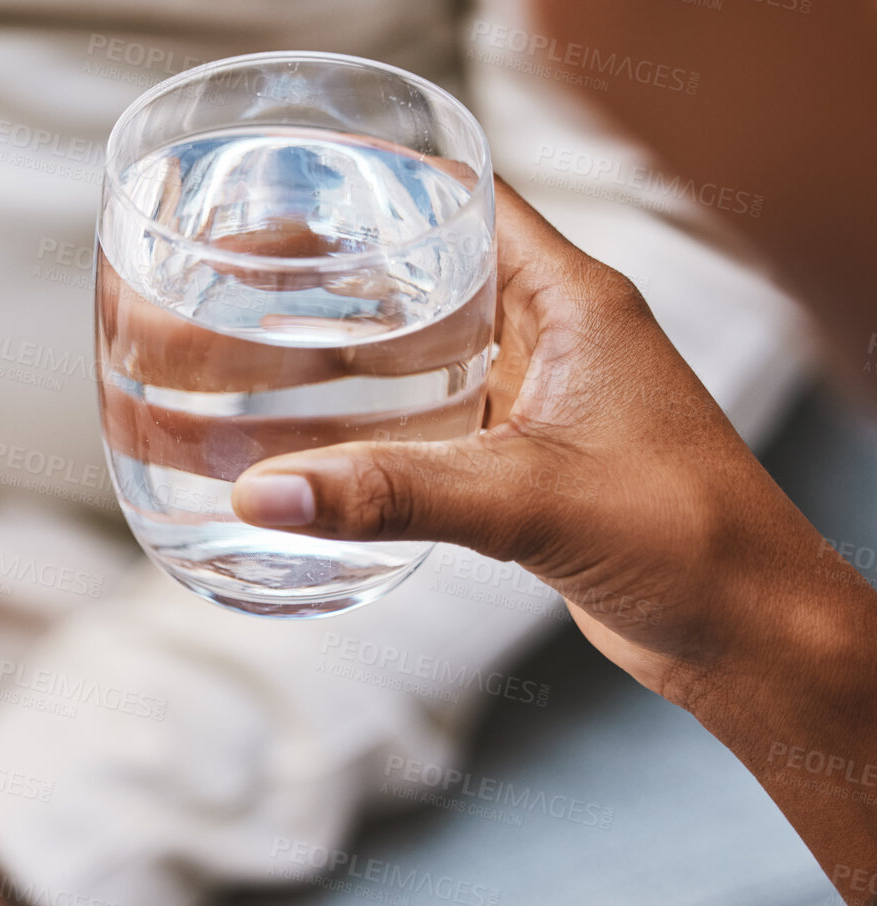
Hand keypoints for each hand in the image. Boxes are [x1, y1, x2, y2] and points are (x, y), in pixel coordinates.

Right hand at [231, 179, 854, 708]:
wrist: (746, 632)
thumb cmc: (692, 540)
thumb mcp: (527, 501)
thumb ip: (394, 493)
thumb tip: (268, 495)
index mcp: (576, 301)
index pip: (471, 200)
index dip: (386, 182)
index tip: (298, 190)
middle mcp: (558, 334)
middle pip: (435, 270)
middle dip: (346, 272)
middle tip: (250, 279)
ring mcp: (541, 396)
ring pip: (430, 350)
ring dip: (357, 352)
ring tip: (261, 352)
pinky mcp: (526, 458)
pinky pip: (435, 419)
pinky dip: (378, 422)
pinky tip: (320, 443)